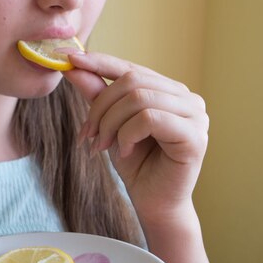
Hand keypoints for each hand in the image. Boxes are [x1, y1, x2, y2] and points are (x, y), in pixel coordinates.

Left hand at [64, 53, 208, 219]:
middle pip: (132, 82)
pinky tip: (124, 151)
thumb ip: (98, 95)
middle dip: (100, 107)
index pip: (130, 67)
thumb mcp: (110, 125)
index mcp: (168, 90)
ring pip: (139, 99)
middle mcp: (186, 97)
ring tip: (103, 145)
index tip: (67, 59)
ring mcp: (195, 114)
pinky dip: (127, 134)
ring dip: (111, 123)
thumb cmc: (136, 164)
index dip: (98, 62)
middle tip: (87, 134)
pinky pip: (150, 119)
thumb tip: (74, 67)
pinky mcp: (195, 136)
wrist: (154, 203)